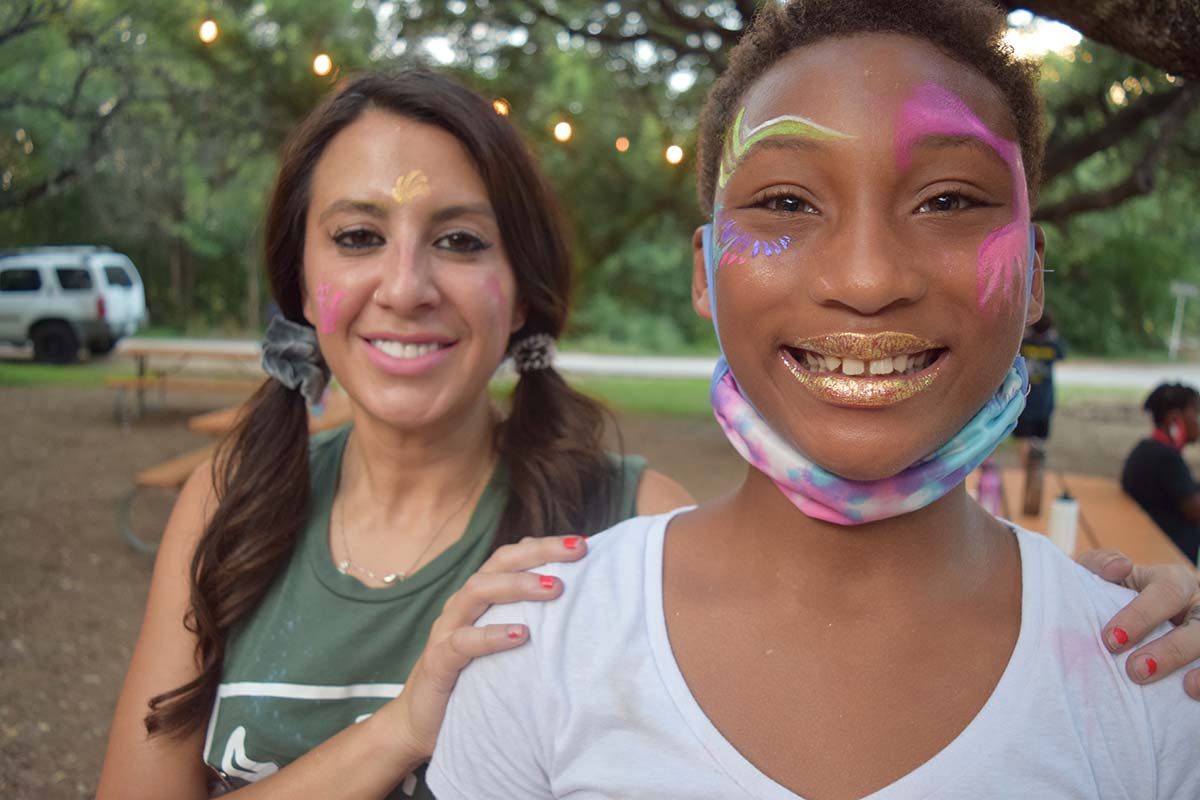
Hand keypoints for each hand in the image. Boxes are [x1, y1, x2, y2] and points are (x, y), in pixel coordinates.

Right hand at [383, 534, 587, 761]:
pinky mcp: (438, 661)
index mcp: (480, 596)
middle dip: (539, 553)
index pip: (512, 557)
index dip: (545, 546)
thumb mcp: (501, 641)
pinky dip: (491, 636)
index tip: (583, 543)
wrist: (420, 721)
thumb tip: (566, 591)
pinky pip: (463, 642)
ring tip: (555, 588)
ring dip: (518, 585)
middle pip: (498, 564)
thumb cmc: (471, 676)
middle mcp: (463, 605)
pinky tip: (520, 635)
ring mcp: (447, 630)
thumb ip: (524, 616)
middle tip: (577, 551)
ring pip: (477, 591)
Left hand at [1077, 549, 1199, 698]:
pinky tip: (1195, 695)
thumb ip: (1102, 565)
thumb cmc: (1113, 594)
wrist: (1129, 622)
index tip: (1111, 640)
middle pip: (1199, 625)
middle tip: (1137, 670)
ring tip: (1188, 688)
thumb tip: (1119, 567)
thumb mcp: (1103, 574)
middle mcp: (1199, 605)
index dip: (1141, 616)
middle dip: (1172, 649)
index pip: (1165, 592)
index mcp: (1173, 581)